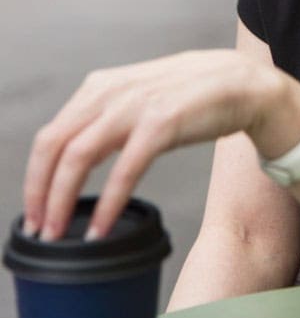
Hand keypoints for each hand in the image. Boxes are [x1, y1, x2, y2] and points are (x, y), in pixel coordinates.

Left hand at [23, 49, 286, 241]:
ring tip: (59, 233)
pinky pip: (124, 169)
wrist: (246, 84)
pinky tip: (102, 227)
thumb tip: (76, 156)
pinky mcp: (163, 121)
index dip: (35, 177)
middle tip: (40, 230)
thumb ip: (109, 116)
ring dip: (62, 199)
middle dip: (39, 192)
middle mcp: (113, 90)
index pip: (51, 134)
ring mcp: (137, 103)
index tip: (35, 212)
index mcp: (103, 86)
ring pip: (79, 154)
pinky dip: (108, 202)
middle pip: (54, 144)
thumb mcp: (141, 97)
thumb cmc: (193, 96)